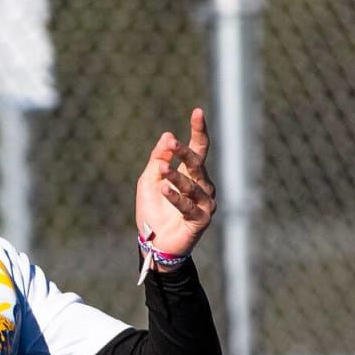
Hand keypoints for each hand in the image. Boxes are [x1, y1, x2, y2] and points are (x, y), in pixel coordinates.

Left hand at [134, 108, 214, 265]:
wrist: (153, 242)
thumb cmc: (152, 210)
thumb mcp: (148, 180)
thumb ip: (157, 159)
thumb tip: (167, 136)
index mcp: (191, 173)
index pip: (199, 148)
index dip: (198, 130)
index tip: (197, 111)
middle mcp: (203, 185)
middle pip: (197, 163)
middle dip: (184, 153)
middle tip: (171, 145)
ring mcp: (205, 203)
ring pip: (192, 185)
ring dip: (176, 178)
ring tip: (162, 172)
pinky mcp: (201, 219)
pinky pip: (188, 205)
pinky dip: (175, 197)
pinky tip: (164, 190)